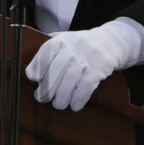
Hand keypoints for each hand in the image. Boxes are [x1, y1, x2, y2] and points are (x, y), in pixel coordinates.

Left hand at [25, 22, 143, 110]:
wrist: (112, 41)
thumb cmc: (80, 45)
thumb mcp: (65, 39)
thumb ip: (49, 50)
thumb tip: (31, 71)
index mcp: (63, 39)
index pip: (48, 49)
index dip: (38, 64)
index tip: (32, 77)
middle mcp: (75, 46)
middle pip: (58, 67)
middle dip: (47, 86)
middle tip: (41, 97)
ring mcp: (88, 57)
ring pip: (71, 78)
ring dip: (62, 96)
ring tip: (57, 104)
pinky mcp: (100, 69)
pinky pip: (87, 85)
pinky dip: (79, 98)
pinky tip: (74, 106)